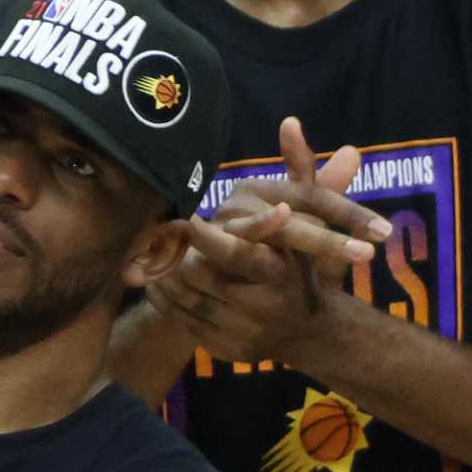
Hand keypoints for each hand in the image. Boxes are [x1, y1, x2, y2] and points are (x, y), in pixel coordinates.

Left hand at [146, 119, 373, 365]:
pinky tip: (160, 281)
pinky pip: (179, 320)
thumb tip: (291, 122)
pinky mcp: (220, 350)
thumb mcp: (311, 222)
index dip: (207, 238)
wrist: (314, 333)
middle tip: (164, 233)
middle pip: (199, 275)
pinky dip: (166, 300)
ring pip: (184, 298)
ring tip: (157, 253)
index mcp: (279, 274)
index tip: (186, 218)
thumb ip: (301, 174)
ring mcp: (238, 333)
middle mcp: (259, 308)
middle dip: (180, 254)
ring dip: (166, 274)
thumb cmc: (310, 266)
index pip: (236, 255)